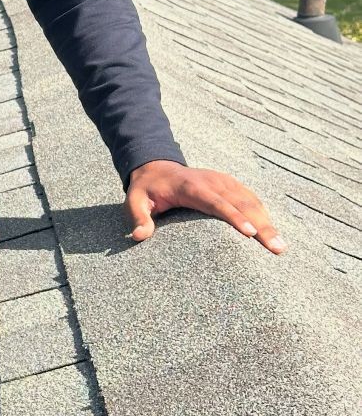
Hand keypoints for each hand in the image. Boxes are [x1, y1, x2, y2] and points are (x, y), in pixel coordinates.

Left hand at [125, 161, 286, 254]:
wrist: (157, 166)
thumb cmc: (147, 188)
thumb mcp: (134, 199)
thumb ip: (137, 216)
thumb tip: (140, 236)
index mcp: (192, 187)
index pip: (216, 203)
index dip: (234, 217)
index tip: (250, 234)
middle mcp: (213, 182)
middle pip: (241, 204)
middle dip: (261, 226)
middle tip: (277, 249)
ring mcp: (225, 182)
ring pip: (251, 202)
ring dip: (268, 223)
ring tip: (281, 247)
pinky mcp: (231, 185)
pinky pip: (251, 199)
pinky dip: (264, 215)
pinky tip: (274, 233)